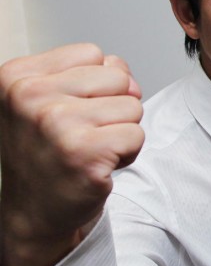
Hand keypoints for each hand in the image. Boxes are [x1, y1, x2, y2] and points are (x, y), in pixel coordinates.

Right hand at [0, 43, 143, 265]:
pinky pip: (137, 135)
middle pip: (118, 77)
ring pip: (132, 106)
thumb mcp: (51, 99)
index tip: (71, 111)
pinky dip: (128, 152)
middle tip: (84, 134)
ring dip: (121, 131)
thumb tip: (129, 81)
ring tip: (90, 149)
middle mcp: (30, 97)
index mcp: (17, 76)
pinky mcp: (84, 154)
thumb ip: (92, 75)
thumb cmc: (49, 151)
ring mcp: (56, 125)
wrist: (35, 211)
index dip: (96, 84)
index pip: (93, 54)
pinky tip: (100, 165)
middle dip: (113, 106)